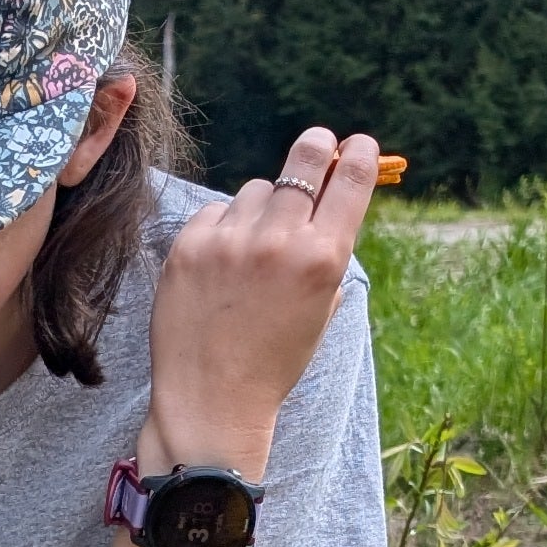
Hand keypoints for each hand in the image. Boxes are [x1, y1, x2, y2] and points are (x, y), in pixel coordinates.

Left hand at [142, 128, 381, 477]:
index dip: (359, 153)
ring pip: (257, 189)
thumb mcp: (320, 307)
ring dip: (262, 207)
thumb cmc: (275, 359)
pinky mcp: (187, 247)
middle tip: (317, 145)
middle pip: (304, 158)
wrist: (212, 402)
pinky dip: (222, 229)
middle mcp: (279, 241)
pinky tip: (220, 266)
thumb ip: (326, 252)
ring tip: (253, 251)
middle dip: (316, 147)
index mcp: (323, 258)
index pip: (351, 178)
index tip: (357, 145)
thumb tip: (329, 198)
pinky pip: (215, 212)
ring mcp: (229, 241)